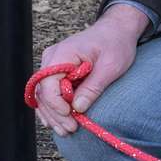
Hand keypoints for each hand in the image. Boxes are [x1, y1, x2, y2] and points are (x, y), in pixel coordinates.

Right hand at [31, 4, 148, 134]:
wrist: (117, 30)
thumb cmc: (115, 43)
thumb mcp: (110, 66)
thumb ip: (93, 86)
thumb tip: (78, 107)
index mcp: (63, 54)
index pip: (47, 83)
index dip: (55, 103)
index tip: (70, 115)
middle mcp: (52, 58)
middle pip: (43, 92)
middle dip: (55, 114)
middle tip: (70, 129)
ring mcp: (52, 65)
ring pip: (44, 94)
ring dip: (53, 114)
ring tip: (66, 130)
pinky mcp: (57, 71)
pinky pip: (50, 92)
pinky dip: (54, 107)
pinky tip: (58, 122)